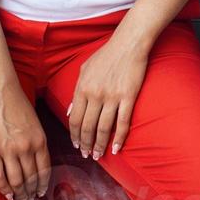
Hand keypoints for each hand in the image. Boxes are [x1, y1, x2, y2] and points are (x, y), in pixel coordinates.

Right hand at [0, 81, 49, 199]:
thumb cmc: (17, 105)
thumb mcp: (35, 123)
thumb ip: (37, 141)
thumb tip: (36, 160)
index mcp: (40, 140)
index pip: (44, 169)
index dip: (43, 184)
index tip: (41, 192)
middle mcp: (27, 148)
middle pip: (30, 178)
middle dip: (31, 192)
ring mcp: (9, 150)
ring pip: (16, 180)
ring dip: (19, 193)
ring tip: (20, 199)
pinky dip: (4, 188)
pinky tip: (7, 194)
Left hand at [69, 35, 147, 159]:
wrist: (128, 43)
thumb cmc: (106, 54)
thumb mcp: (85, 69)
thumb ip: (76, 91)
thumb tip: (70, 112)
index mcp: (82, 88)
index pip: (74, 119)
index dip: (74, 136)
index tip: (76, 145)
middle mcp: (95, 95)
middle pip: (87, 127)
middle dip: (86, 144)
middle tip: (87, 155)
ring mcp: (112, 97)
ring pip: (103, 128)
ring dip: (100, 145)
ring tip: (99, 155)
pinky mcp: (128, 97)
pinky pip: (123, 122)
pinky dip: (119, 137)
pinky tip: (117, 148)